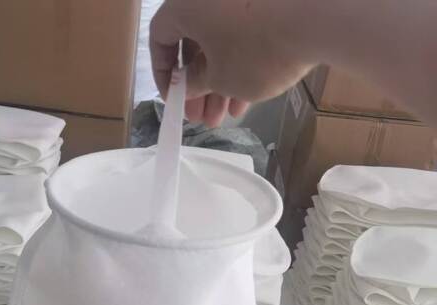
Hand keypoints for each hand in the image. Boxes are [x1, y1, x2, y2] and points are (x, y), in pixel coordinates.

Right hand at [150, 0, 315, 126]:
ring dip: (220, 81)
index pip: (160, 37)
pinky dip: (241, 62)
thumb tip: (186, 83)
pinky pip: (243, 33)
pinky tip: (247, 98)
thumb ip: (195, 82)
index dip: (163, 73)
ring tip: (225, 117)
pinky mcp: (266, 3)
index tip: (174, 98)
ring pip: (221, 40)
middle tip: (202, 118)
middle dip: (198, 85)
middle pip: (194, 42)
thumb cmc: (257, 50)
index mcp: (185, 4)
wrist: (320, 17)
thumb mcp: (220, 78)